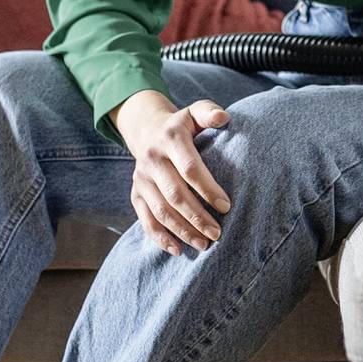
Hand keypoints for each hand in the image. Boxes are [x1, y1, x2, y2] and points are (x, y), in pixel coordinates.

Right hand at [112, 89, 233, 255]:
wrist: (148, 131)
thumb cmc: (183, 126)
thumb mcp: (195, 112)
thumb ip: (209, 112)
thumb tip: (223, 118)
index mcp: (170, 139)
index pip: (189, 169)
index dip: (208, 189)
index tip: (226, 207)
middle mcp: (152, 159)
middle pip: (175, 194)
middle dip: (197, 217)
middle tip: (217, 234)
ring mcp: (141, 178)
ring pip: (161, 210)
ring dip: (182, 231)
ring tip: (204, 245)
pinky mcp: (135, 194)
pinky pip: (146, 220)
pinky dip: (161, 237)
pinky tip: (178, 249)